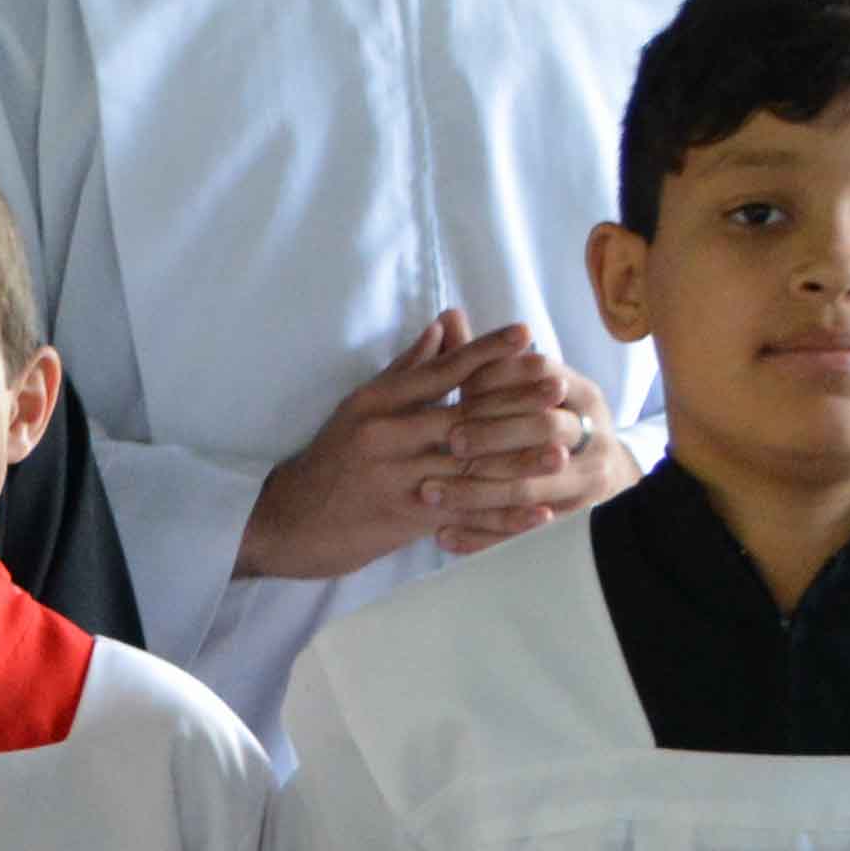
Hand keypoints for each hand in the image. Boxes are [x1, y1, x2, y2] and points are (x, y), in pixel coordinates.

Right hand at [242, 316, 610, 579]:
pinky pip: (465, 512)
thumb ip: (406, 370)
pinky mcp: (405, 516)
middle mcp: (387, 435)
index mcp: (378, 402)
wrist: (289, 522)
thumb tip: (442, 328)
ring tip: (560, 448)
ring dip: (518, 458)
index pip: (441, 370)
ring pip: (468, 464)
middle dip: (515, 400)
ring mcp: (397, 477)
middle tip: (557, 384)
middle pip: (463, 414)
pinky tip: (537, 511)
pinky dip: (503, 515)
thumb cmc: (330, 461)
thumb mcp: (358, 407)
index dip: (485, 351)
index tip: (524, 334)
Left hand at [426, 340, 629, 555]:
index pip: (542, 375)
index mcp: (580, 392)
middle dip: (492, 434)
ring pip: (529, 486)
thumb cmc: (547, 421)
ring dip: (476, 491)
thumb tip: (447, 316)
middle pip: (542, 429)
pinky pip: (520, 534)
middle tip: (447, 441)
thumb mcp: (525, 390)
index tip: (459, 387)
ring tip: (428, 494)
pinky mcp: (571, 522)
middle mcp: (590, 433)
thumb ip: (485, 361)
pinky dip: (481, 536)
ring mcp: (586, 481)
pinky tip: (442, 537)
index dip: (499, 380)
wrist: (601, 476)